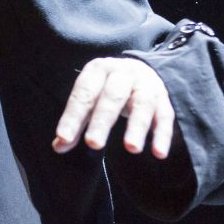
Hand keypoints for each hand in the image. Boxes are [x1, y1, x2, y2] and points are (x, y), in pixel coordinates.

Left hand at [53, 57, 175, 158]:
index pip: (84, 93)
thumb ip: (76, 122)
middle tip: (93, 144)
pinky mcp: (163, 98)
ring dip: (137, 126)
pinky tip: (158, 153)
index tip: (64, 138)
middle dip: (102, 121)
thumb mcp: (90, 99)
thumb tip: (59, 147)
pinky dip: (162, 134)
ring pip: (142, 104)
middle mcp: (123, 73)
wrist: (139, 69)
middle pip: (112, 96)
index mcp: (99, 70)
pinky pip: (165, 116)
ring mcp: (145, 84)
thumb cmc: (107, 89)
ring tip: (131, 149)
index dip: (73, 116)